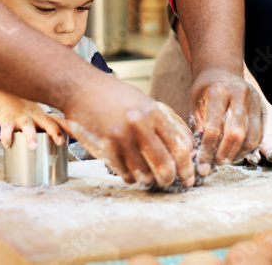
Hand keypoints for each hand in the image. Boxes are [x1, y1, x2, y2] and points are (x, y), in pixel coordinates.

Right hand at [0, 93, 64, 148]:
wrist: (5, 97)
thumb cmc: (27, 112)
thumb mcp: (41, 116)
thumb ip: (54, 126)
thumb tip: (70, 139)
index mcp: (44, 117)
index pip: (60, 121)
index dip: (70, 128)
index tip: (81, 135)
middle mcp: (35, 117)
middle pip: (47, 122)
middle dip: (54, 132)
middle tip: (60, 142)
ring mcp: (22, 118)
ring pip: (27, 127)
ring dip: (31, 137)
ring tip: (33, 147)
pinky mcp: (8, 121)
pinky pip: (7, 129)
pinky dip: (7, 137)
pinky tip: (8, 144)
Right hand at [57, 74, 194, 188]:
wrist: (82, 88)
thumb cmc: (117, 97)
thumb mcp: (146, 103)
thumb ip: (167, 125)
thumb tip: (188, 150)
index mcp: (154, 112)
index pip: (180, 147)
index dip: (187, 167)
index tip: (188, 177)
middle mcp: (139, 124)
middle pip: (165, 165)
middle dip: (170, 179)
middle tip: (169, 182)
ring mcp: (120, 137)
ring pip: (144, 174)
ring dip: (148, 179)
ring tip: (148, 175)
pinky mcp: (104, 147)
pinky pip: (125, 173)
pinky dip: (131, 177)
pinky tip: (131, 171)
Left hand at [189, 68, 263, 176]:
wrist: (222, 71)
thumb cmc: (205, 90)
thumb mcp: (195, 104)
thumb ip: (197, 128)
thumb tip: (197, 158)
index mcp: (218, 92)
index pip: (213, 128)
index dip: (207, 151)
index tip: (202, 166)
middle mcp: (239, 94)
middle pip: (236, 134)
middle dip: (225, 154)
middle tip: (216, 163)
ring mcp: (254, 100)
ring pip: (251, 137)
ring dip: (238, 154)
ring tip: (226, 159)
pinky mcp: (263, 107)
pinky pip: (259, 134)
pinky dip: (248, 148)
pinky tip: (236, 152)